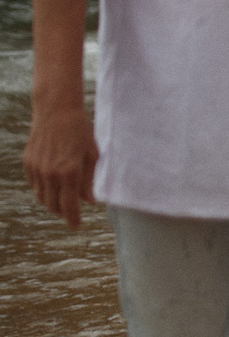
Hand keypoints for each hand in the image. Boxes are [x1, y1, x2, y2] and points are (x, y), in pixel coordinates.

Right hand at [23, 102, 97, 229]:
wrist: (57, 111)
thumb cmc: (80, 131)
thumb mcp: (92, 155)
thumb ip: (89, 180)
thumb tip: (89, 201)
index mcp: (69, 172)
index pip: (69, 205)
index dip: (72, 218)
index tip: (76, 225)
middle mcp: (50, 173)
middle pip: (53, 205)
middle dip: (63, 211)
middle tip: (72, 211)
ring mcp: (36, 168)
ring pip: (42, 197)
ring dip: (52, 201)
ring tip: (64, 199)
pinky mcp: (28, 162)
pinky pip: (35, 185)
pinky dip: (43, 189)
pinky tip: (53, 184)